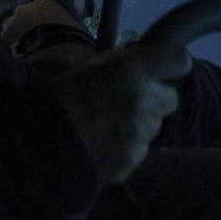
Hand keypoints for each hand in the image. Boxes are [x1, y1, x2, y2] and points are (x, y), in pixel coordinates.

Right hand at [53, 44, 192, 184]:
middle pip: (170, 98)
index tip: (164, 69)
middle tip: (129, 101)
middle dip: (155, 99)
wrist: (41, 146)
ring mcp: (142, 134)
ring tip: (109, 126)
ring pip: (155, 126)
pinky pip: (140, 149)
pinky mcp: (134, 160)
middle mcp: (145, 101)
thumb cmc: (62, 97)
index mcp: (134, 71)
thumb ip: (122, 62)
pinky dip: (128, 147)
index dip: (173, 64)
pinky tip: (104, 145)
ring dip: (140, 124)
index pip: (179, 60)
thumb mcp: (89, 65)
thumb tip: (142, 59)